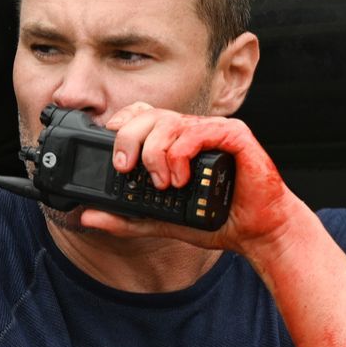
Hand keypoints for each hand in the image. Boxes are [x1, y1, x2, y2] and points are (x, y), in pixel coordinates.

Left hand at [81, 103, 308, 256]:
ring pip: (170, 122)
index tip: (113, 154)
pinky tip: (181, 179)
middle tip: (125, 167)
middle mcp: (192, 130)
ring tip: (162, 182)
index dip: (121, 124)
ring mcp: (213, 130)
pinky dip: (181, 154)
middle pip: (149, 114)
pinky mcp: (233, 136)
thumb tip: (88, 217)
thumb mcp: (162, 221)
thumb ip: (127, 218)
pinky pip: (198, 131)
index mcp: (176, 141)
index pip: (141, 115)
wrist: (257, 232)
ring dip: (155, 152)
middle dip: (129, 139)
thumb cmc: (218, 220)